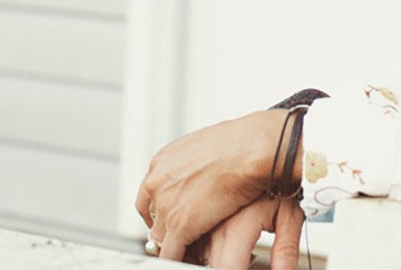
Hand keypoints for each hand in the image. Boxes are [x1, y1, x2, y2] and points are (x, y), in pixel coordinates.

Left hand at [135, 109, 297, 261]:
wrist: (251, 148)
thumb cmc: (240, 143)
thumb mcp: (205, 146)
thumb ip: (191, 163)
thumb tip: (196, 174)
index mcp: (163, 161)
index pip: (149, 196)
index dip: (162, 210)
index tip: (171, 216)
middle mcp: (158, 181)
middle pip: (152, 217)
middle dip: (166, 227)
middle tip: (183, 232)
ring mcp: (167, 205)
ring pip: (160, 239)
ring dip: (175, 244)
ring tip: (194, 245)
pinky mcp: (179, 226)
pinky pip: (171, 255)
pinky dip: (182, 259)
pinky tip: (195, 257)